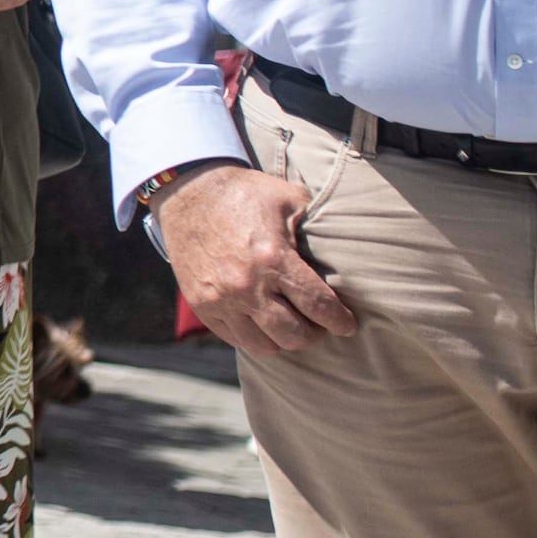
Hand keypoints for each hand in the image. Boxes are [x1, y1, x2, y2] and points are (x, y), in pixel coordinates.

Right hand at [162, 164, 357, 358]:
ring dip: (283, 339)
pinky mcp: (201, 305)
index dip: (340, 321)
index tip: (347, 325)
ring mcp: (220, 299)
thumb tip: (344, 251)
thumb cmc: (245, 194)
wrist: (189, 192)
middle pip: (294, 335)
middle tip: (318, 323)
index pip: (319, 307)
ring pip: (265, 346)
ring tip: (290, 324)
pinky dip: (254, 336)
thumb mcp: (290, 199)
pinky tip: (262, 322)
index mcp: (273, 259)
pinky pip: (236, 339)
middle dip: (314, 333)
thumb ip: (317, 228)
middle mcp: (246, 286)